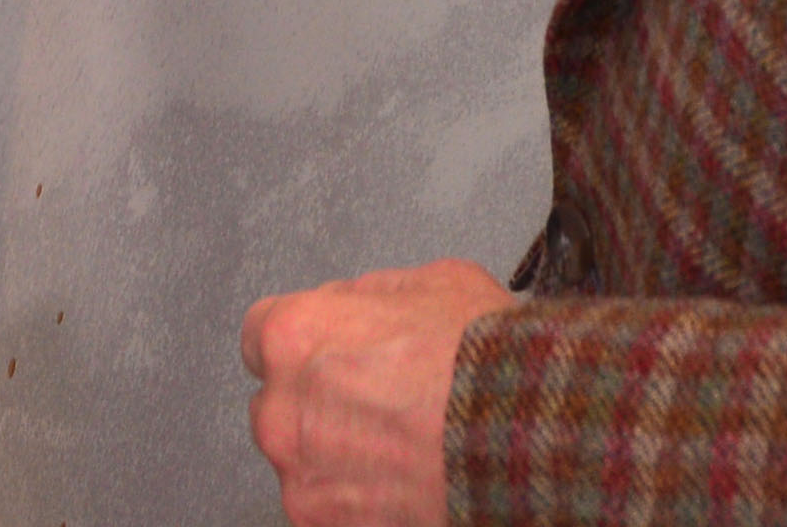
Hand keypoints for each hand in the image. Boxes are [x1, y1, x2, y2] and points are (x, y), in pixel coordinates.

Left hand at [238, 258, 508, 526]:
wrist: (524, 440)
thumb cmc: (481, 362)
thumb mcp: (430, 283)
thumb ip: (369, 297)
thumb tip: (357, 308)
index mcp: (294, 336)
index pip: (261, 333)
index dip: (306, 338)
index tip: (330, 347)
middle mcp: (283, 410)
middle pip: (278, 401)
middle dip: (316, 399)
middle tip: (376, 398)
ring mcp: (303, 479)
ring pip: (304, 460)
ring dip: (336, 453)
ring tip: (401, 444)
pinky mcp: (329, 526)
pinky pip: (331, 505)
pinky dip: (359, 497)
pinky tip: (404, 478)